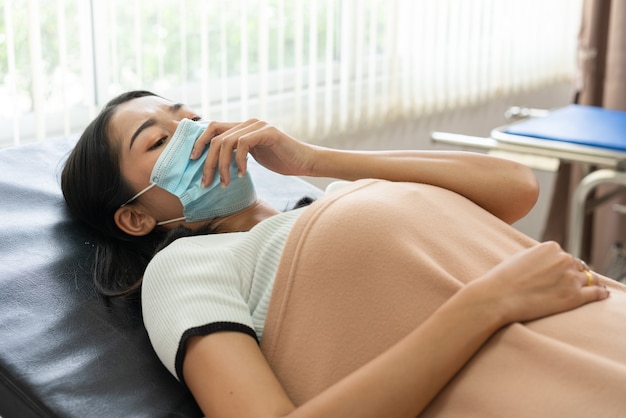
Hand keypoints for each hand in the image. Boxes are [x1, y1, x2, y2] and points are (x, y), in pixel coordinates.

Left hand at [190, 119, 316, 186]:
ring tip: (225, 182)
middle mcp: (248, 122)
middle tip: (206, 181)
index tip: (192, 160)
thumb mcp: (253, 156)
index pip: (213, 128)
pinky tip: (243, 174)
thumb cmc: (281, 161)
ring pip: (226, 142)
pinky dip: (239, 161)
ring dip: (222, 165)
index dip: (199, 141)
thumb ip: (236, 154)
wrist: (305, 162)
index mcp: (243, 127)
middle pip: (216, 136)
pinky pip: (243, 144)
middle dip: (208, 161)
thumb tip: (215, 164)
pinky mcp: (268, 132)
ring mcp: (258, 125)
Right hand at [473, 241, 608, 325]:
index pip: (564, 255)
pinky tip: (603, 294)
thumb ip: (540, 256)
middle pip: (577, 266)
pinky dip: (601, 293)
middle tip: (566, 284)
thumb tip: (550, 261)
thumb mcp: (521, 257)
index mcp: (551, 247)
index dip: (561, 266)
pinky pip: (596, 293)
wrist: (498, 297)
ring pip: (589, 279)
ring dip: (589, 283)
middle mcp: (564, 259)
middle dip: (573, 274)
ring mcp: (571, 278)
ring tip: (592, 288)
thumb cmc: (503, 278)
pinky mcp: (574, 297)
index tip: (557, 274)